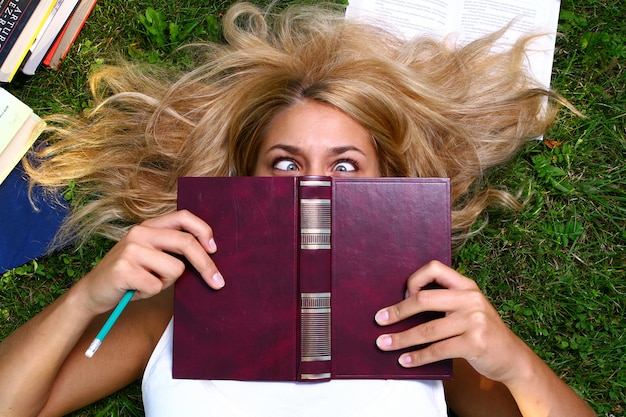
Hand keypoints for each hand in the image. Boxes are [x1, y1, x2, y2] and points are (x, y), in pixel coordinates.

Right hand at [75, 210, 223, 315]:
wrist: (92, 292)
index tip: (214, 250)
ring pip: (175, 269)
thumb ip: (173, 249)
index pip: (183, 217)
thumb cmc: (130, 276)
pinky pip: (156, 286)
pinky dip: (150, 293)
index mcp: (149, 226)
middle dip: (206, 265)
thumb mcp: (152, 256)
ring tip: (147, 283)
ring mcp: (130, 249)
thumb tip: (210, 254)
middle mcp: (140, 232)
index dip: (203, 231)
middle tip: (218, 283)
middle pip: (186, 243)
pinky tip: (135, 290)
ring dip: (166, 283)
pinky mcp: (123, 269)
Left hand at [374, 260, 529, 384]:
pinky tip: (405, 361)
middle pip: (424, 299)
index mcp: (467, 286)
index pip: (435, 268)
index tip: (402, 295)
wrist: (512, 357)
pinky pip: (437, 349)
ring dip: (401, 339)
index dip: (414, 279)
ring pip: (427, 329)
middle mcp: (471, 299)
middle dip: (398, 311)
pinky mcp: (475, 343)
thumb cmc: (482, 332)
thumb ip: (446, 301)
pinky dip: (417, 357)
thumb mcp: (469, 308)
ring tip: (384, 344)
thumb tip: (402, 303)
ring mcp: (474, 321)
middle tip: (379, 320)